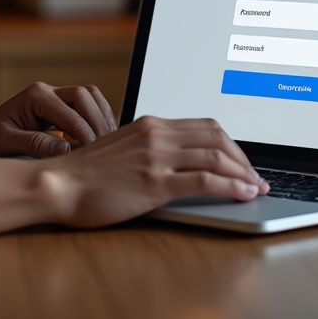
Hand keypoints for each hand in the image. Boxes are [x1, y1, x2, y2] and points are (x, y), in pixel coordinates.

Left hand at [0, 81, 117, 158]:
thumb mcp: (5, 142)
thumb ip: (34, 144)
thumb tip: (66, 151)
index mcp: (36, 95)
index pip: (71, 110)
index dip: (85, 132)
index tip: (92, 152)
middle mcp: (48, 91)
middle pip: (86, 96)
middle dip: (97, 121)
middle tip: (103, 148)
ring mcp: (56, 97)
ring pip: (91, 97)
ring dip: (101, 118)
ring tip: (105, 144)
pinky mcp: (61, 108)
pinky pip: (88, 107)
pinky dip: (97, 120)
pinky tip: (99, 141)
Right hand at [43, 115, 268, 226]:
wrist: (60, 184)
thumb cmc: (87, 174)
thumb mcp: (122, 150)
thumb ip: (149, 149)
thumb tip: (176, 162)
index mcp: (149, 124)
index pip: (204, 126)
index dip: (231, 144)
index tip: (242, 162)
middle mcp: (156, 134)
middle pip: (217, 136)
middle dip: (243, 158)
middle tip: (256, 177)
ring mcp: (156, 157)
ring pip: (216, 156)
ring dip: (244, 173)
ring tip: (258, 188)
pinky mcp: (154, 182)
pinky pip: (204, 180)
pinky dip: (231, 186)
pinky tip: (244, 194)